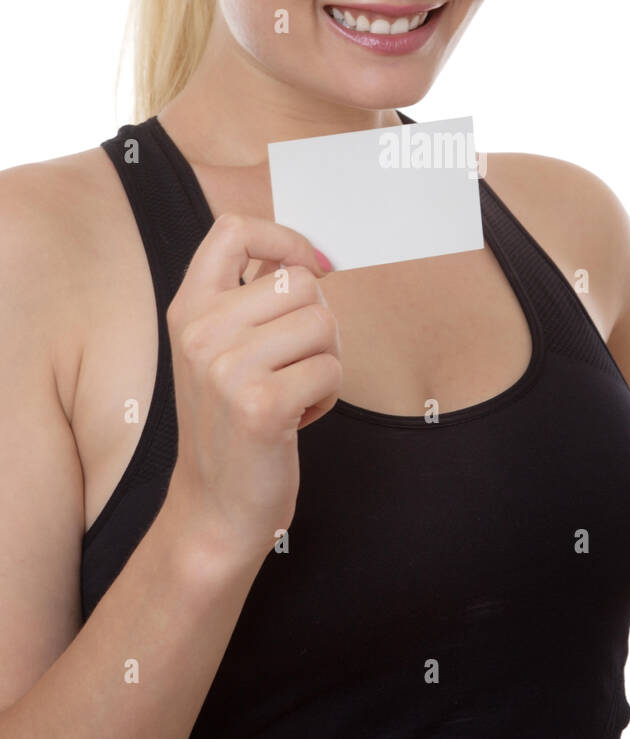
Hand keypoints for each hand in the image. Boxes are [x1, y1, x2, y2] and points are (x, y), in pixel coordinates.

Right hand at [163, 213, 340, 567]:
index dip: (283, 237)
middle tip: (294, 365)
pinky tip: (296, 419)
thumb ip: (250, 299)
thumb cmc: (231, 424)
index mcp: (189, 309)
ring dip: (325, 362)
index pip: (233, 230)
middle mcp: (201, 332)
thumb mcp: (221, 350)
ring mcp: (227, 368)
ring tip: (292, 393)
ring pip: (323, 324)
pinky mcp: (260, 405)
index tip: (308, 265)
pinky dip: (327, 396)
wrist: (215, 508)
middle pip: (301, 282)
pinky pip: (330, 369)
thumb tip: (309, 257)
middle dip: (318, 323)